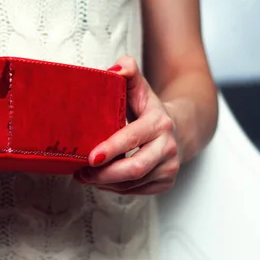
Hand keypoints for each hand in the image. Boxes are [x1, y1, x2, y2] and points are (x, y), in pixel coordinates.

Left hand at [75, 56, 180, 194]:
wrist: (178, 128)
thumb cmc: (148, 107)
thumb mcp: (139, 86)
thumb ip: (128, 70)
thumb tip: (116, 68)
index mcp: (159, 122)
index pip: (132, 139)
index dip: (111, 149)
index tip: (90, 157)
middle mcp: (168, 147)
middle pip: (133, 169)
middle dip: (103, 174)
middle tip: (81, 172)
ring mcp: (169, 167)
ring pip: (132, 184)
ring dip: (105, 183)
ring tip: (85, 176)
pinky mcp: (166, 182)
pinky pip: (135, 191)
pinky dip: (114, 188)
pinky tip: (101, 180)